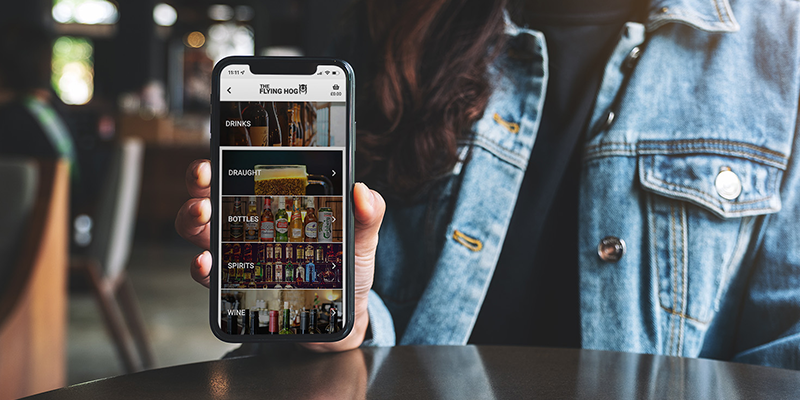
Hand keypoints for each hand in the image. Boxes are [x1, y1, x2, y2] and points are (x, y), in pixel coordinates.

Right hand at [174, 159, 385, 350]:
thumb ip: (368, 214)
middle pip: (210, 194)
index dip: (222, 159)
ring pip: (198, 228)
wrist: (342, 311)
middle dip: (199, 183)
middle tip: (206, 181)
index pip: (242, 171)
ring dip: (192, 218)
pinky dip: (200, 266)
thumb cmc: (346, 265)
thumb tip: (362, 191)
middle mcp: (248, 222)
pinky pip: (208, 273)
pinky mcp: (234, 283)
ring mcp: (237, 252)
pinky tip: (207, 261)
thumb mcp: (361, 237)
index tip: (217, 155)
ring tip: (203, 215)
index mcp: (275, 200)